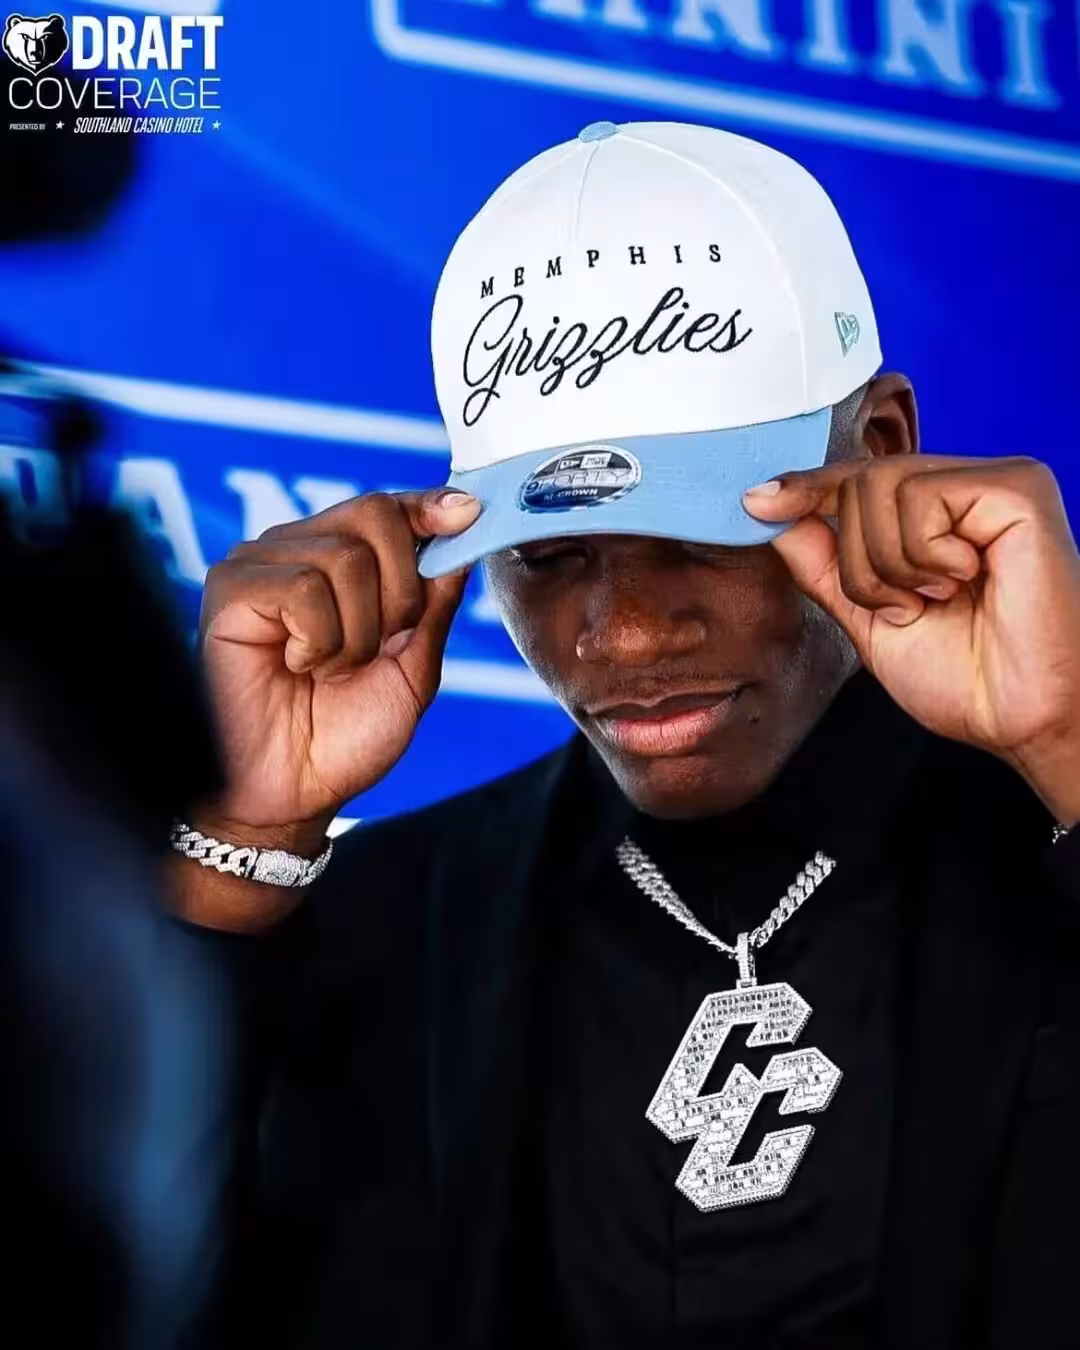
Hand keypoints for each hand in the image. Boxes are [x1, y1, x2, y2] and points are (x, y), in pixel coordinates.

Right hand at [197, 488, 479, 837]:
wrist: (294, 791)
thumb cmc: (344, 736)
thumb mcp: (412, 667)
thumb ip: (435, 604)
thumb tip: (462, 532)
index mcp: (338, 565)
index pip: (387, 509)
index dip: (427, 506)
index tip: (467, 514)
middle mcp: (296, 553)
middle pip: (374, 516)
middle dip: (399, 592)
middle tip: (375, 650)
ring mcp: (259, 565)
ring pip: (345, 559)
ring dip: (356, 633)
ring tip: (327, 670)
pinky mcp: (231, 589)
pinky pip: (304, 588)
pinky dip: (318, 640)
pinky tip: (295, 666)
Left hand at [742, 455, 1079, 823]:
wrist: (1021, 719)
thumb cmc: (966, 678)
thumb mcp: (868, 619)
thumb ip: (823, 565)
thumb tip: (766, 509)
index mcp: (939, 517)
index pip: (856, 480)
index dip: (806, 487)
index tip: (756, 501)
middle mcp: (968, 488)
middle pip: (858, 483)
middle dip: (860, 564)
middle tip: (908, 607)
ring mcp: (995, 482)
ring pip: (880, 487)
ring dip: (890, 567)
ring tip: (938, 600)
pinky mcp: (1019, 489)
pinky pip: (923, 497)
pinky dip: (924, 555)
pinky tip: (965, 581)